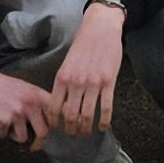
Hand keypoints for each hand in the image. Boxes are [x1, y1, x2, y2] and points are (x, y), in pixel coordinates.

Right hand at [0, 46, 54, 146]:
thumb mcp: (24, 88)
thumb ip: (37, 102)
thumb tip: (49, 122)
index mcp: (36, 94)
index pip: (55, 113)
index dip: (58, 126)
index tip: (57, 133)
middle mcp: (29, 104)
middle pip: (43, 132)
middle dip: (37, 141)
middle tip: (34, 144)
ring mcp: (16, 113)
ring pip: (23, 138)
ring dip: (14, 135)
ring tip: (7, 123)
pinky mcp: (2, 121)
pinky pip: (5, 135)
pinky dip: (0, 132)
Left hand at [48, 2, 124, 134]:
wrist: (100, 27)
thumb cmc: (83, 43)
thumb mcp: (68, 62)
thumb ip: (65, 81)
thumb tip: (62, 102)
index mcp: (62, 77)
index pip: (54, 107)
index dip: (55, 122)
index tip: (57, 128)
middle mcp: (76, 82)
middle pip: (71, 116)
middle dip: (71, 129)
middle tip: (73, 135)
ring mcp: (93, 83)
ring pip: (87, 115)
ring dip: (86, 129)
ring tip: (86, 133)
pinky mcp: (109, 82)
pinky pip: (106, 108)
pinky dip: (104, 121)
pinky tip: (103, 127)